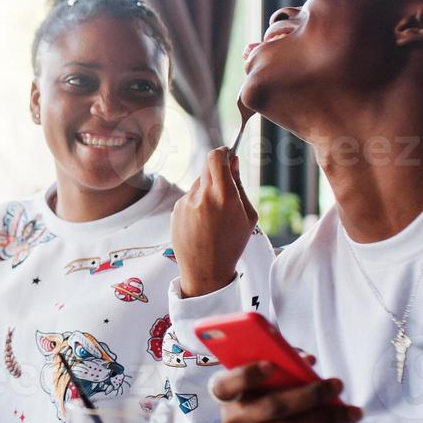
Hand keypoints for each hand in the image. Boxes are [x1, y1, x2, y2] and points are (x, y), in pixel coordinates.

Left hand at [172, 148, 259, 297]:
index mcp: (224, 196)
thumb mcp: (248, 216)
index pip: (216, 157)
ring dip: (206, 189)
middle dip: (216, 170)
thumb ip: (240, 185)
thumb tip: (234, 161)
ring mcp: (186, 203)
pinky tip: (202, 223)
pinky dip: (196, 203)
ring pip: (198, 183)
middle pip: (206, 166)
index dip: (222, 152)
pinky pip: (188, 197)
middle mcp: (202, 196)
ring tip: (214, 215)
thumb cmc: (232, 244)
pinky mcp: (175, 210)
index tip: (227, 154)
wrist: (206, 270)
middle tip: (225, 185)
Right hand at [209, 360, 361, 422]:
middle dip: (310, 395)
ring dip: (325, 419)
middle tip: (337, 385)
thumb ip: (282, 367)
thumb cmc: (265, 401)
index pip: (226, 384)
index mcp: (223, 392)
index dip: (247, 375)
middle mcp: (230, 419)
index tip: (272, 365)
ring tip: (351, 412)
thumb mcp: (265, 383)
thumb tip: (307, 361)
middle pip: (274, 406)